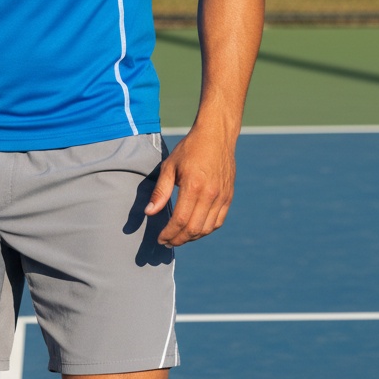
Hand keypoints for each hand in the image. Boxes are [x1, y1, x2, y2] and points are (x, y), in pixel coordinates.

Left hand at [144, 128, 235, 246]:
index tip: (160, 239)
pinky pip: (218, 221)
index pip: (180, 220)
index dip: (169, 233)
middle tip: (167, 242)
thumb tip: (150, 212)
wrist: (216, 136)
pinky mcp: (228, 196)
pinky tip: (195, 230)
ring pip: (207, 228)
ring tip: (179, 237)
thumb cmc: (190, 149)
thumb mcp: (170, 166)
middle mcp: (210, 194)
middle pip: (194, 229)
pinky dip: (206, 230)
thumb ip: (160, 191)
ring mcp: (222, 197)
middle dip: (178, 239)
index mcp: (193, 186)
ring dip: (192, 237)